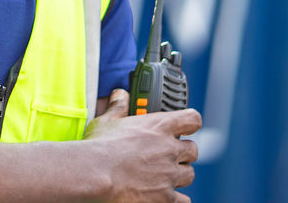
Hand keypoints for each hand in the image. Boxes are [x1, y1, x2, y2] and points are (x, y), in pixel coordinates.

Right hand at [83, 89, 201, 201]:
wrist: (95, 173)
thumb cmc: (99, 147)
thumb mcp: (107, 121)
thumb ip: (118, 108)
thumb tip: (120, 95)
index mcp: (159, 126)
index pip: (192, 120)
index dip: (190, 124)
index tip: (187, 127)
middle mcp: (169, 149)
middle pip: (192, 150)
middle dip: (183, 153)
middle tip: (168, 155)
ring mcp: (170, 174)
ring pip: (189, 174)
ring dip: (178, 175)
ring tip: (162, 176)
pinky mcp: (166, 197)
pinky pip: (184, 200)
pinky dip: (176, 199)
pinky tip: (163, 195)